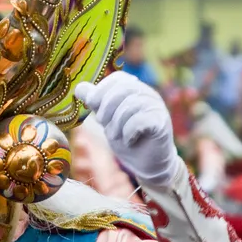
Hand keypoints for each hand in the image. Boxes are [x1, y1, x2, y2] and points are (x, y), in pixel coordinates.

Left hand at [74, 71, 183, 186]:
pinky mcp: (161, 123)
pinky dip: (128, 132)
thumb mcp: (107, 119)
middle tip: (103, 124)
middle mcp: (148, 94)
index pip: (118, 78)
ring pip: (130, 105)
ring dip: (116, 124)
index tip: (92, 104)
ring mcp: (157, 107)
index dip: (102, 89)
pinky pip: (139, 120)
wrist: (147, 163)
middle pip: (123, 88)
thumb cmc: (127, 138)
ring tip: (117, 136)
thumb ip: (96, 103)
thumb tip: (80, 87)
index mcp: (136, 89)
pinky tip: (129, 141)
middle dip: (106, 107)